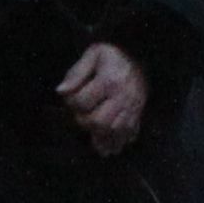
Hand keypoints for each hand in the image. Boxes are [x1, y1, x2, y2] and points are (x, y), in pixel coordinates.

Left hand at [58, 40, 147, 154]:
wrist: (142, 55)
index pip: (83, 102)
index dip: (71, 103)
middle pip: (99, 122)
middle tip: (81, 116)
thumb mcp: (93, 54)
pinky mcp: (138, 114)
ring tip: (93, 140)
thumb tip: (61, 91)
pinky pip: (127, 134)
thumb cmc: (114, 55)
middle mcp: (122, 96)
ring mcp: (132, 107)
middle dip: (85, 122)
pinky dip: (117, 142)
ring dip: (101, 138)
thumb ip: (76, 73)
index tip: (70, 99)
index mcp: (109, 81)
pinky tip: (109, 148)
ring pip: (114, 132)